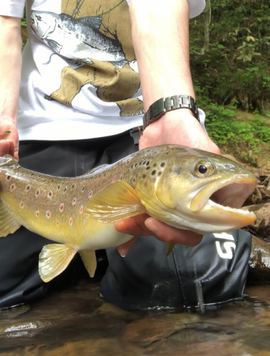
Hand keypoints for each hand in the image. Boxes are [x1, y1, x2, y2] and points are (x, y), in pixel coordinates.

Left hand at [115, 109, 218, 253]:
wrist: (163, 121)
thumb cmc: (189, 134)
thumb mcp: (206, 151)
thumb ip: (217, 169)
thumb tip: (233, 184)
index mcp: (205, 199)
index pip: (200, 229)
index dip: (182, 233)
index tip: (168, 223)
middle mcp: (188, 205)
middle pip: (178, 233)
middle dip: (160, 231)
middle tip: (147, 222)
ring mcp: (168, 204)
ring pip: (157, 228)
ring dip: (141, 229)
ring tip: (126, 221)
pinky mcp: (149, 200)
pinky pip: (140, 221)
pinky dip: (131, 228)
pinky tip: (121, 229)